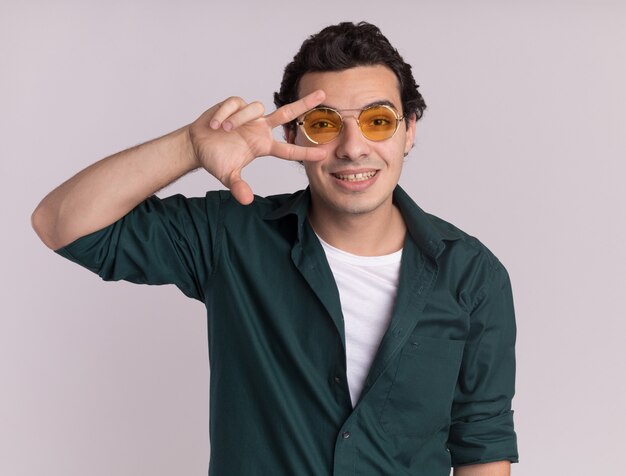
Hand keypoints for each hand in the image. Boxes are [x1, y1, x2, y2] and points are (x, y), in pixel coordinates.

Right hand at [188, 90, 326, 204]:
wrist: (196, 144)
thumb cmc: (215, 159)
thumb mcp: (228, 176)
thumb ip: (238, 186)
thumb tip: (246, 200)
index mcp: (263, 146)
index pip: (288, 150)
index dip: (305, 152)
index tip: (323, 153)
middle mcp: (260, 128)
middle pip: (287, 113)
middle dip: (304, 104)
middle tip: (323, 94)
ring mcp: (249, 115)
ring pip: (255, 108)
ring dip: (238, 119)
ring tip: (222, 130)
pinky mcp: (235, 104)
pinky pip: (236, 104)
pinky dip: (225, 114)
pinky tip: (215, 125)